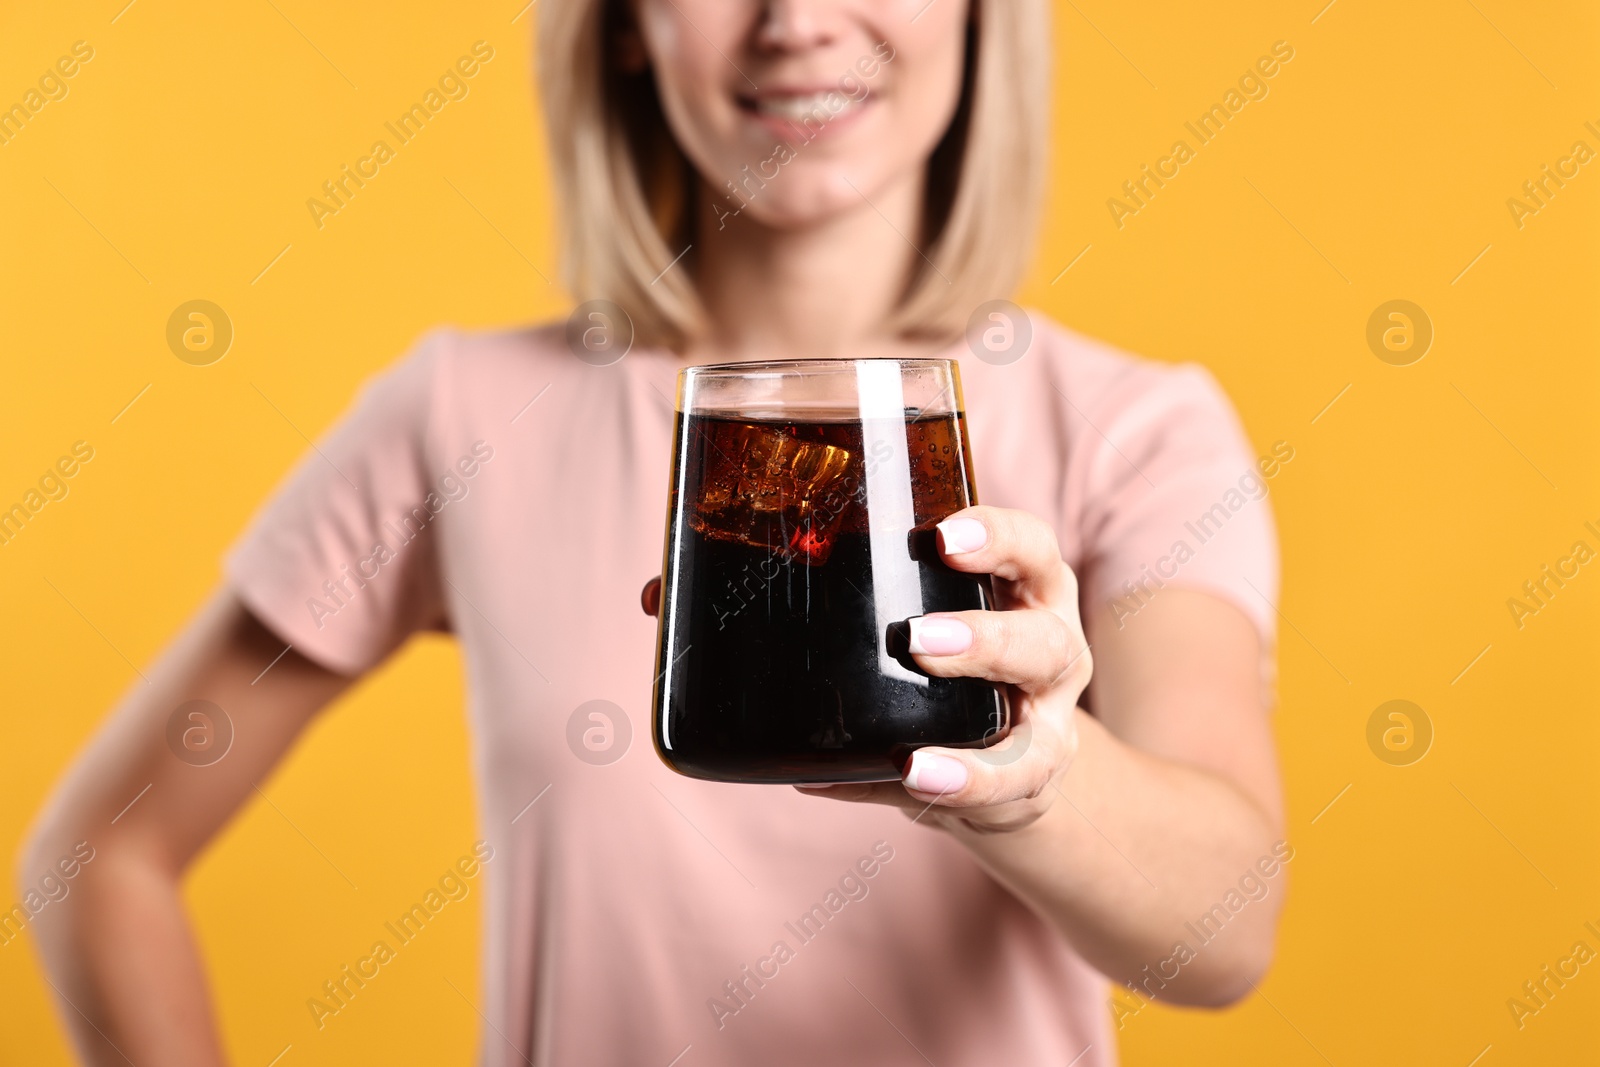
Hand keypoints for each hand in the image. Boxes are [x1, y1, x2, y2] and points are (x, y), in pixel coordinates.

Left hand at [639, 505, 1091, 834]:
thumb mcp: (889, 619)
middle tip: (916, 640)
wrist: (1001, 760)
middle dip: (982, 639)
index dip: (994, 536)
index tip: (942, 534)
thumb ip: (796, 601)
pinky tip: (911, 782)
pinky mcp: (1024, 782)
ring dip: (974, 736)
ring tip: (916, 744)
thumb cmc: (930, 665)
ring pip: (1034, 729)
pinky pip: (998, 789)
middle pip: (1042, 635)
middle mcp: (1048, 648)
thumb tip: (660, 592)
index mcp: (1016, 587)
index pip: (1026, 548)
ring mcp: (1044, 723)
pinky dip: (956, 786)